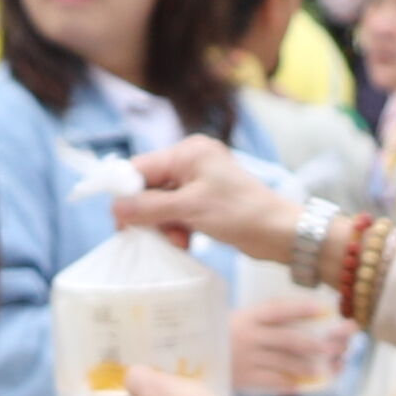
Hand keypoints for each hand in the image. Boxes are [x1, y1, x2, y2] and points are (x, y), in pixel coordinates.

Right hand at [111, 140, 306, 263]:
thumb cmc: (241, 214)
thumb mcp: (190, 209)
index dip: (126, 193)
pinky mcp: (204, 201)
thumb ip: (150, 208)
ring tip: (179, 241)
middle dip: (149, 215)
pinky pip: (176, 213)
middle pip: (149, 188)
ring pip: (161, 205)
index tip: (119, 220)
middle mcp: (191, 162)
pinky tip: (186, 242)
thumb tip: (115, 208)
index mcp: (189, 152)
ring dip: (164, 226)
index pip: (141, 168)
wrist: (279, 233)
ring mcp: (198, 182)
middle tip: (151, 237)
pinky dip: (176, 229)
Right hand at [227, 286, 347, 395]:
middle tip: (333, 349)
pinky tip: (298, 386)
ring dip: (306, 367)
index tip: (322, 309)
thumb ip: (266, 318)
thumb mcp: (240, 320)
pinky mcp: (243, 379)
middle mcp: (247, 336)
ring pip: (284, 363)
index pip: (278, 310)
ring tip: (320, 371)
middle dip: (314, 344)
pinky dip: (287, 384)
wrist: (192, 358)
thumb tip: (305, 315)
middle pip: (288, 339)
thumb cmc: (224, 337)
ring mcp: (245, 359)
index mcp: (247, 317)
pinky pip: (271, 382)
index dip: (301, 309)